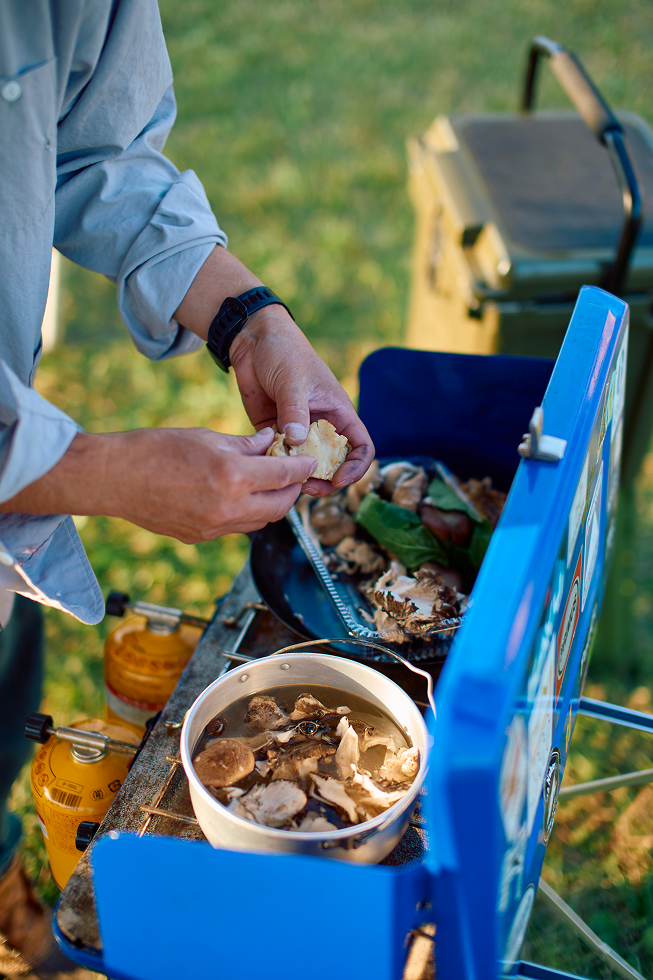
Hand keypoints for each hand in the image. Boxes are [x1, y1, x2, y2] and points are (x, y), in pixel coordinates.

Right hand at [0, 428, 316, 542]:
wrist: (114, 479)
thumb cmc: (156, 449)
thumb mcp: (206, 437)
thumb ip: (244, 445)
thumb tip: (270, 443)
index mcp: (232, 477)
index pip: (283, 476)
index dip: (301, 468)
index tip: (309, 461)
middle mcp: (228, 508)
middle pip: (279, 507)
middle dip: (291, 491)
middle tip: (293, 476)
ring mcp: (214, 528)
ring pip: (260, 522)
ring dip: (271, 505)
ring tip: (269, 486)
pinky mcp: (200, 538)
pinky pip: (236, 528)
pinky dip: (246, 514)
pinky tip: (240, 497)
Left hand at [229, 307, 374, 495]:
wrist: (252, 339)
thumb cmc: (284, 352)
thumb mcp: (292, 380)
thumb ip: (294, 411)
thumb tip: (295, 441)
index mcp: (338, 412)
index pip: (360, 446)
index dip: (355, 467)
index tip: (338, 479)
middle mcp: (321, 425)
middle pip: (333, 463)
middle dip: (324, 479)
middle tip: (307, 487)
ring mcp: (297, 430)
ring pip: (304, 463)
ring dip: (298, 475)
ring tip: (286, 480)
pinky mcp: (274, 431)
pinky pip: (279, 456)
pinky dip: (275, 464)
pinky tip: (265, 464)